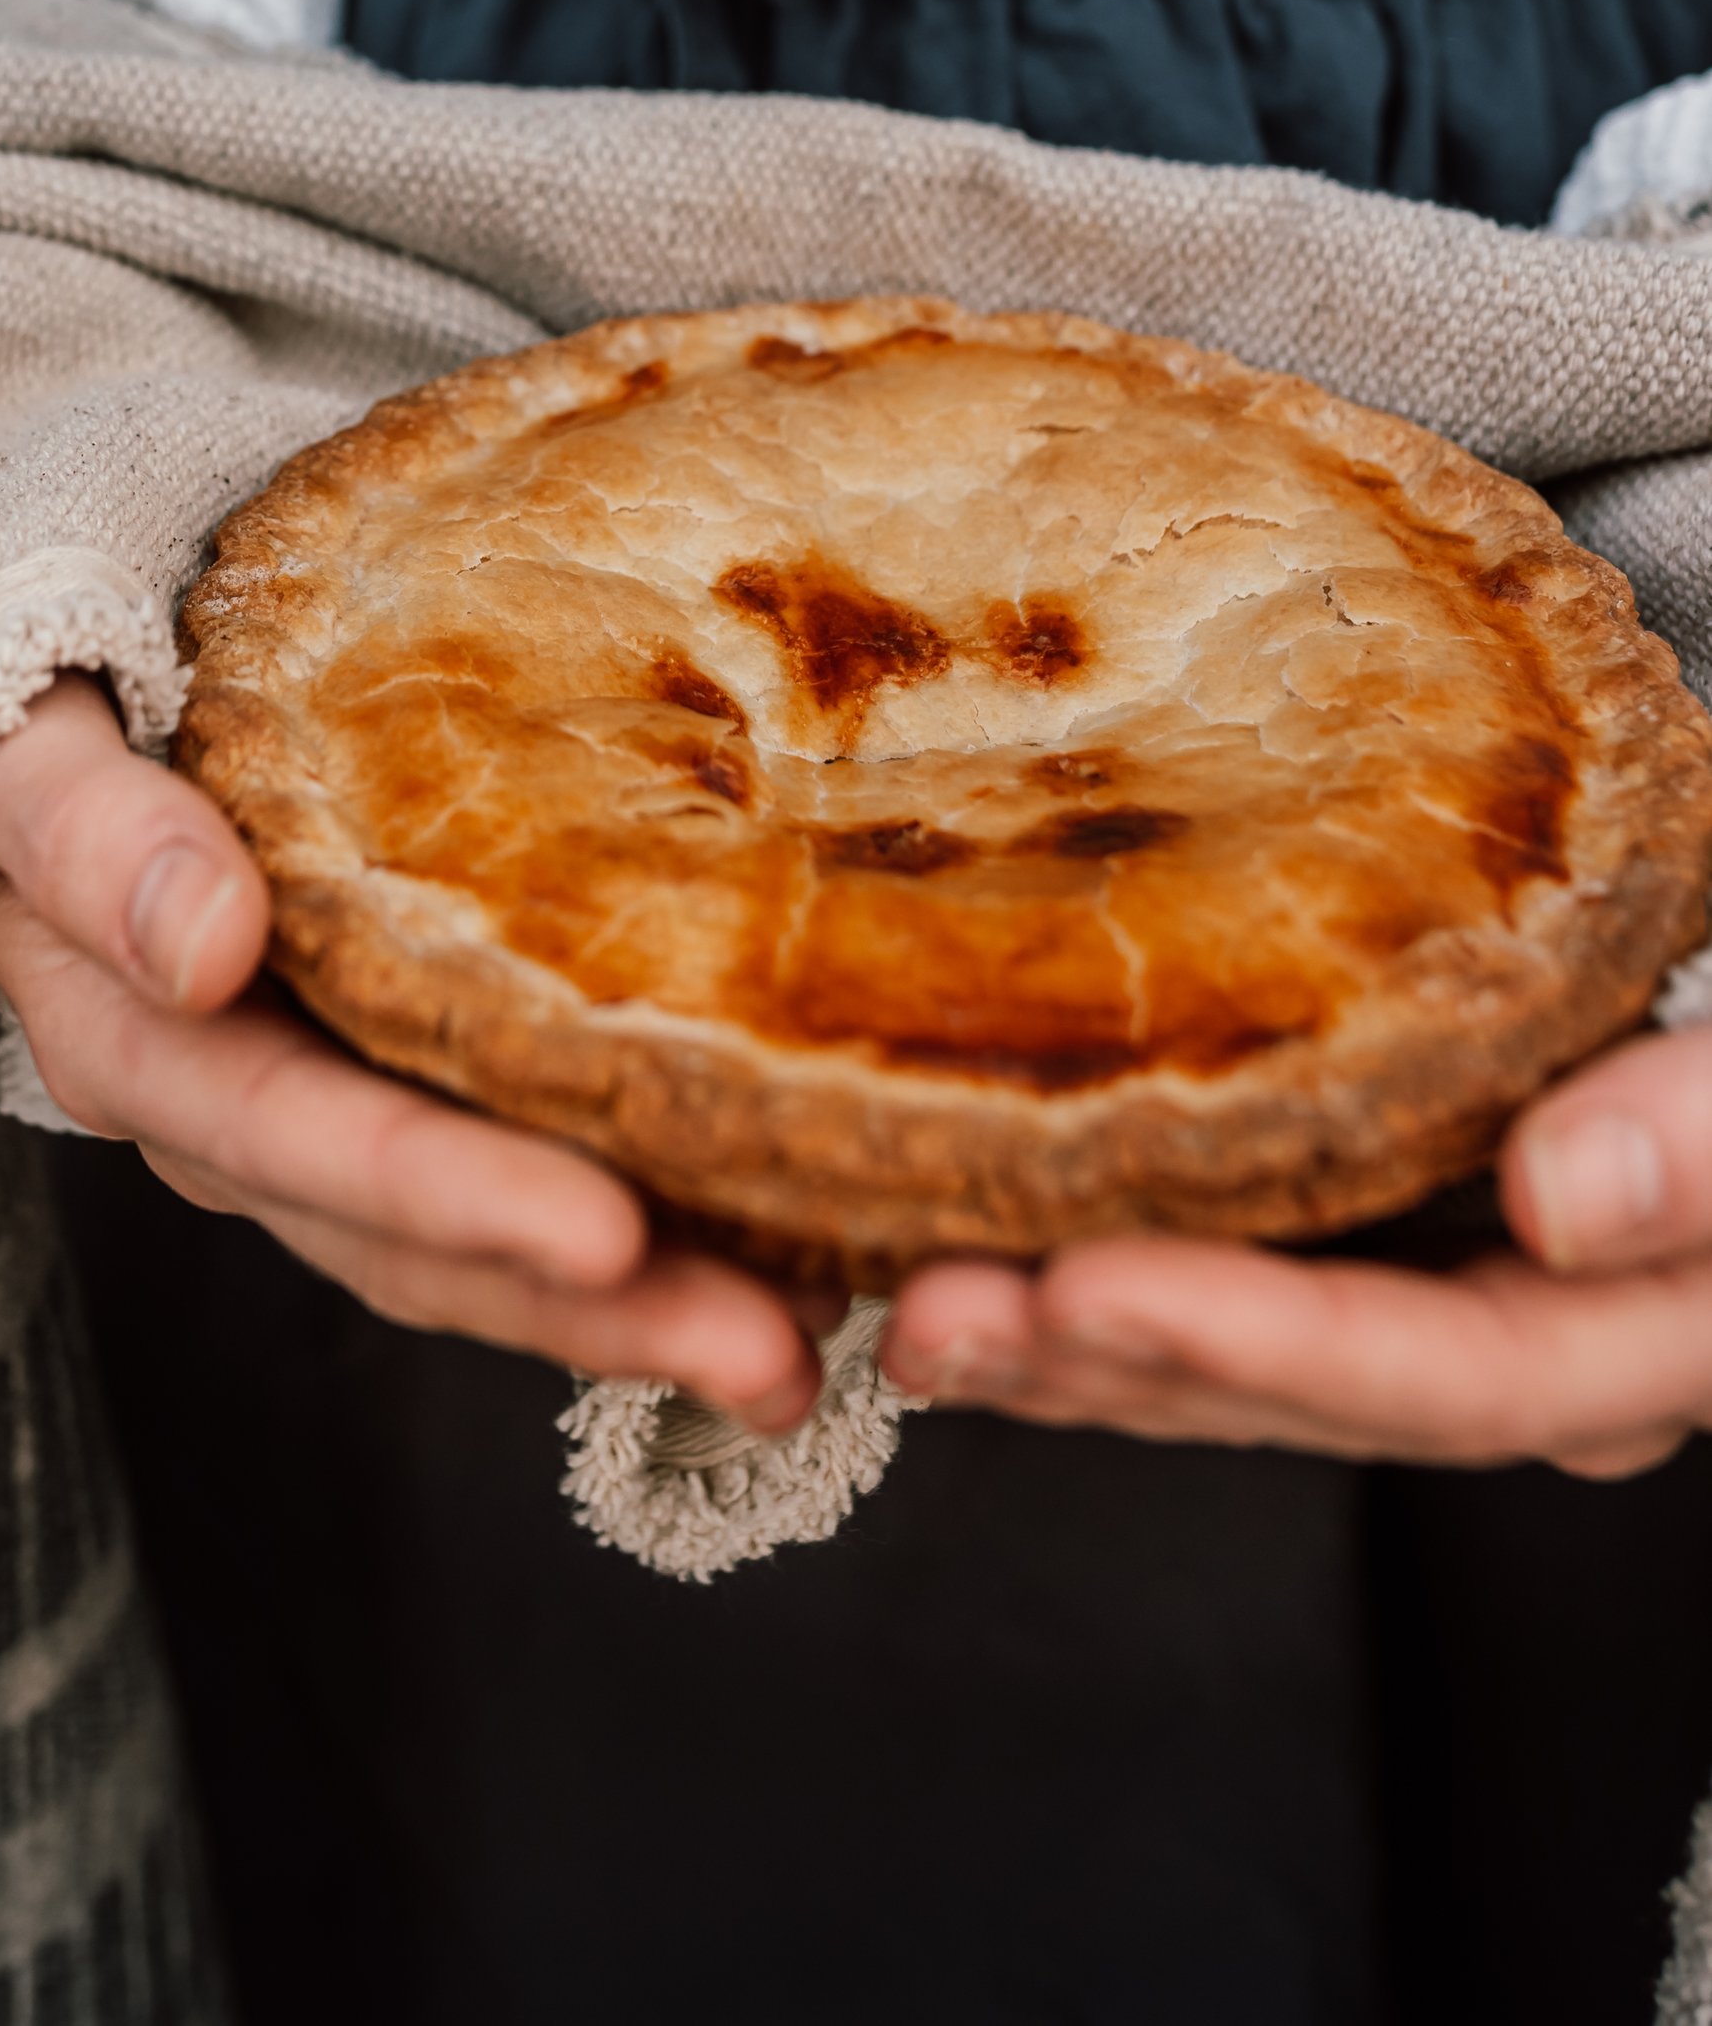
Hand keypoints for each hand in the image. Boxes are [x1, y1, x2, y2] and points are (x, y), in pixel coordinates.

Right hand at [0, 674, 821, 1427]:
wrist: (23, 703)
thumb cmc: (29, 701)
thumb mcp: (27, 745)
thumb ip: (94, 835)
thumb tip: (207, 946)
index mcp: (133, 1037)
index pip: (304, 1137)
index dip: (453, 1194)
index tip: (612, 1237)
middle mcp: (229, 1113)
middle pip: (416, 1241)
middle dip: (598, 1310)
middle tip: (780, 1353)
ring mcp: (309, 1108)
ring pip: (472, 1246)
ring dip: (638, 1308)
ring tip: (811, 1338)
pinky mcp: (379, 1075)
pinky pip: (502, 1174)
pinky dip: (630, 1226)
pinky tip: (772, 1241)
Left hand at [883, 1023, 1711, 1475]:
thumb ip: (1699, 1147)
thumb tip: (1561, 1199)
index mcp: (1626, 1341)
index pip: (1427, 1370)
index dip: (1250, 1340)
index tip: (1087, 1286)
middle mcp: (1518, 1356)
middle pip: (1293, 1390)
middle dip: (1099, 1359)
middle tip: (931, 1308)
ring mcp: (1442, 1306)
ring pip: (1232, 1363)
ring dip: (1060, 1344)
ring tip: (906, 1300)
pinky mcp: (1378, 1237)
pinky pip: (1226, 1282)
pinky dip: (1093, 1277)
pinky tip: (968, 1246)